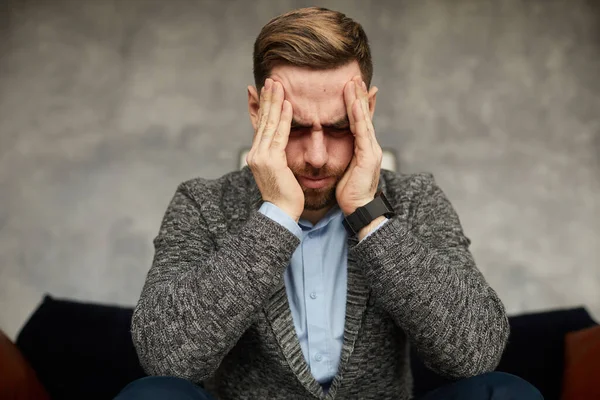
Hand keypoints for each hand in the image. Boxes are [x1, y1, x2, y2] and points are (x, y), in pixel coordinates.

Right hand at [246, 78, 303, 221]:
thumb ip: (278, 155)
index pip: (260, 125)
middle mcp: (255, 153)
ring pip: (269, 124)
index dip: (263, 106)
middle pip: (262, 120)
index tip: (267, 90)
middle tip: (272, 79)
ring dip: (274, 102)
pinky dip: (283, 118)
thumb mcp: (279, 171)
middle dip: (267, 98)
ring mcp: (261, 156)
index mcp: (257, 155)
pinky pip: (279, 135)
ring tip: (278, 84)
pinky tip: (288, 104)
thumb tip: (280, 147)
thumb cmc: (285, 196)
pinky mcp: (271, 160)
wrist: (281, 213)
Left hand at [336, 76, 381, 215]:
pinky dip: (359, 117)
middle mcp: (371, 145)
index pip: (360, 121)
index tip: (352, 87)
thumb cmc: (350, 192)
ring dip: (359, 100)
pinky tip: (354, 104)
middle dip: (360, 96)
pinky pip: (362, 132)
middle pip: (364, 115)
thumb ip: (344, 154)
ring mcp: (372, 150)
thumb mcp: (345, 168)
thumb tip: (336, 146)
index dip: (357, 103)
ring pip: (364, 120)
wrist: (359, 210)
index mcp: (364, 148)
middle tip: (354, 76)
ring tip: (354, 83)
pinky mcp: (369, 157)